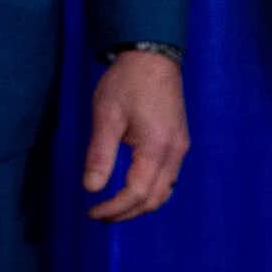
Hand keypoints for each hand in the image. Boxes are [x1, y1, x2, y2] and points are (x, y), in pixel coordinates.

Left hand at [82, 49, 188, 221]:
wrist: (152, 56)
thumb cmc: (126, 83)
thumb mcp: (105, 115)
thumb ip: (100, 154)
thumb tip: (91, 188)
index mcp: (157, 148)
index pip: (137, 193)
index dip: (114, 209)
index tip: (92, 212)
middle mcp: (175, 153)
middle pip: (154, 199)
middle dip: (127, 212)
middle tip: (99, 215)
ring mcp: (180, 148)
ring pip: (165, 191)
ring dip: (140, 204)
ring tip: (113, 206)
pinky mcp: (179, 142)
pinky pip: (168, 178)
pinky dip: (150, 190)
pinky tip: (131, 188)